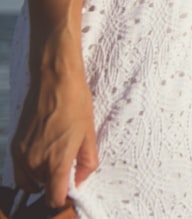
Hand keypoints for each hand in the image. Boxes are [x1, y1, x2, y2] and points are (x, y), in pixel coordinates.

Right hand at [10, 64, 98, 207]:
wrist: (55, 81)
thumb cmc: (76, 104)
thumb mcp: (89, 134)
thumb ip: (87, 162)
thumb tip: (81, 180)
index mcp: (56, 161)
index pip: (54, 199)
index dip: (63, 198)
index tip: (71, 188)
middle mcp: (35, 162)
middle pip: (43, 189)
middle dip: (54, 184)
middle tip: (67, 165)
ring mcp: (22, 155)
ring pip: (30, 181)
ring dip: (42, 177)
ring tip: (56, 156)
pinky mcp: (14, 146)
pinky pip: (20, 169)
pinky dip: (30, 168)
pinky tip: (44, 150)